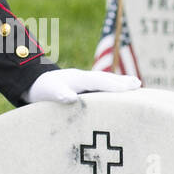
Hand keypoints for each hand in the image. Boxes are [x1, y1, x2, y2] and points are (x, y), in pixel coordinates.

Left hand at [23, 69, 141, 104]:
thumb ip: (59, 94)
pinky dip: (114, 86)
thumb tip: (70, 97)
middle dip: (121, 82)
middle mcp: (84, 77)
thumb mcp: (48, 93)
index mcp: (77, 79)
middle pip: (105, 78)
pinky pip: (102, 85)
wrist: (36, 83)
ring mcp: (86, 80)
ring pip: (106, 80)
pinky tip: (124, 89)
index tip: (126, 89)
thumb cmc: (43, 90)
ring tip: (137, 84)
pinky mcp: (85, 86)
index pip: (97, 81)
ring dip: (121, 82)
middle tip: (138, 85)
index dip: (112, 85)